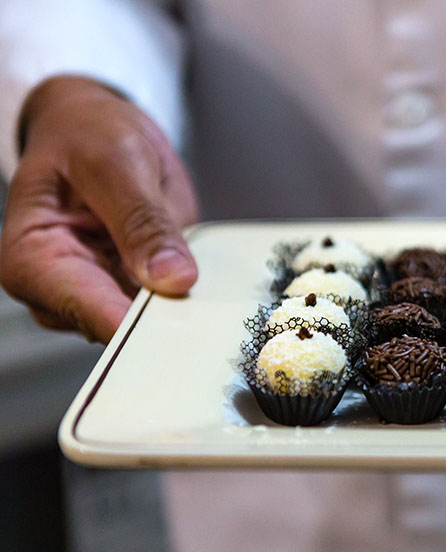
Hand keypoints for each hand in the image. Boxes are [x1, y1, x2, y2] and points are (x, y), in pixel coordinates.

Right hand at [0, 75, 197, 342]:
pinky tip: (211, 294)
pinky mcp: (130, 292)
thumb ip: (143, 220)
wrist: (93, 129)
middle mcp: (57, 289)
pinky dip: (190, 303)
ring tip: (214, 300)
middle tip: (213, 321)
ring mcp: (96, 295)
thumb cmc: (87, 135)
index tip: (184, 330)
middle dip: (164, 327)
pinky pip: (164, 311)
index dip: (137, 328)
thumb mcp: (117, 161)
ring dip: (182, 316)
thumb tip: (172, 278)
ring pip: (145, 328)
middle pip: (116, 330)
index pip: (85, 308)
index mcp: (32, 257)